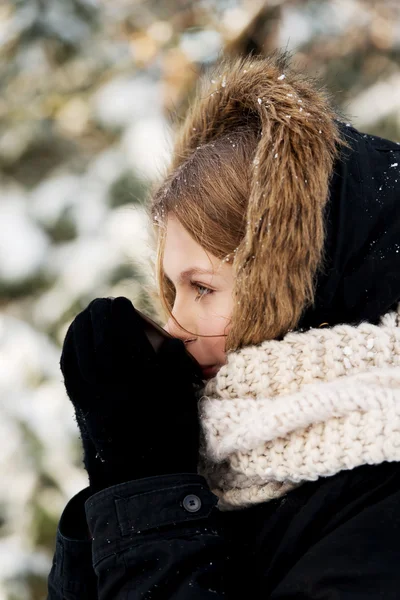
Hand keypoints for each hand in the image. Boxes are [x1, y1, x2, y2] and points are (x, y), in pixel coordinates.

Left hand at [60, 296, 202, 491]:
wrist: (146, 478)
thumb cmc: (173, 436)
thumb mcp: (184, 401)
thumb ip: (175, 368)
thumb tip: (168, 341)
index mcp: (143, 386)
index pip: (126, 338)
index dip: (121, 314)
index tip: (123, 302)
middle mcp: (113, 390)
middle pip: (99, 340)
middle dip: (100, 315)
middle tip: (107, 303)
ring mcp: (93, 399)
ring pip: (79, 352)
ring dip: (82, 327)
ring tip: (90, 314)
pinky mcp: (81, 406)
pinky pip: (69, 369)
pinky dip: (71, 346)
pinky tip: (76, 336)